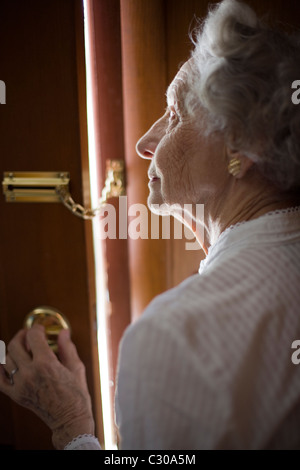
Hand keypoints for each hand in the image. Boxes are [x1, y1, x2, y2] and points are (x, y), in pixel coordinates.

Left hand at [0, 325, 94, 448]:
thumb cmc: (76, 395)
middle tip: (28, 335)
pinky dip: (0, 369)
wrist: (69, 419)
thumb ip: (67, 347)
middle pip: (15, 345)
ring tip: (22, 348)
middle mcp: (30, 373)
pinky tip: (6, 363)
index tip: (40, 329)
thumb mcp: (75, 367)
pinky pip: (0, 380)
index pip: (33, 336)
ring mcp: (21, 385)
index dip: (36, 329)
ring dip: (13, 350)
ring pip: (6, 359)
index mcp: (46, 364)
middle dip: (22, 335)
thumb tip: (64, 332)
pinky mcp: (16, 395)